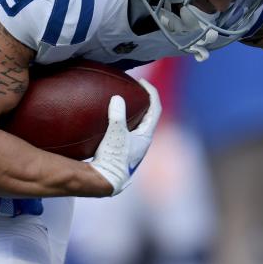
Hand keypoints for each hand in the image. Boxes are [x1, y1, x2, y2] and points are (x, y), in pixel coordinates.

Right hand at [89, 79, 160, 194]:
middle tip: (133, 89)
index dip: (151, 92)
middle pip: (149, 115)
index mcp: (146, 135)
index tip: (142, 82)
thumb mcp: (115, 135)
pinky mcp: (124, 151)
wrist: (107, 181)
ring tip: (123, 101)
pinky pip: (127, 130)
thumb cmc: (114, 159)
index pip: (155, 108)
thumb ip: (117, 116)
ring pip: (138, 123)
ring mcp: (134, 147)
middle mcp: (143, 141)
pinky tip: (108, 120)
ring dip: (133, 111)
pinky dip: (123, 121)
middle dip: (143, 100)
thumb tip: (117, 98)